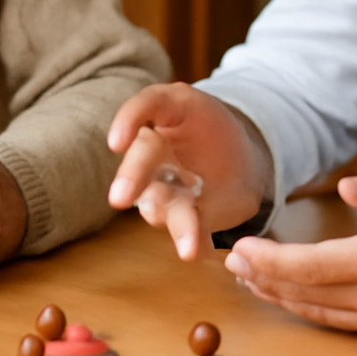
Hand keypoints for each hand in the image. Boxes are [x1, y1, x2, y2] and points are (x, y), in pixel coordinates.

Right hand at [107, 83, 273, 259]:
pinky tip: (198, 251)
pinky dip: (195, 242)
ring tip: (186, 245)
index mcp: (161, 118)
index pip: (142, 110)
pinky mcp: (189, 216)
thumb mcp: (197, 105)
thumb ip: (178, 105)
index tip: (116, 143)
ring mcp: (170, 190)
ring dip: (175, 223)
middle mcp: (155, 157)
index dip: (127, 122)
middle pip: (142, 163)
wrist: (240, 163)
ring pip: (165, 204)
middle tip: (119, 199)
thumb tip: (152, 120)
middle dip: (131, 179)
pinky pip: (192, 229)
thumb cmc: (212, 124)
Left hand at [222, 154, 356, 335]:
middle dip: (263, 277)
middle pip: (306, 292)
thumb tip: (347, 187)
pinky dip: (303, 305)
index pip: (310, 265)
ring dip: (277, 294)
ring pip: (317, 311)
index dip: (269, 260)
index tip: (239, 247)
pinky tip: (282, 290)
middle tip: (229, 260)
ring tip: (245, 274)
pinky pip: (336, 319)